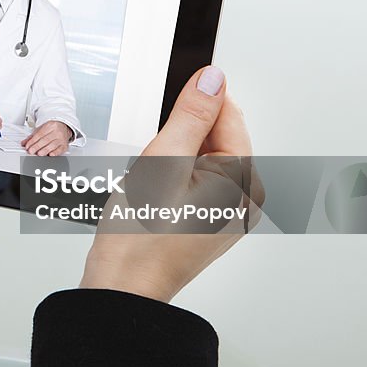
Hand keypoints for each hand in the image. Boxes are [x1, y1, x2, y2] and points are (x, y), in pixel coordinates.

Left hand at [21, 120, 72, 155]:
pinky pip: (60, 149)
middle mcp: (57, 131)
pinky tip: (50, 154)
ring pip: (53, 145)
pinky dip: (55, 152)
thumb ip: (32, 137)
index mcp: (50, 126)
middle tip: (31, 151)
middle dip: (37, 146)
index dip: (33, 141)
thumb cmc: (51, 129)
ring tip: (39, 154)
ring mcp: (62, 138)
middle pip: (46, 140)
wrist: (63, 127)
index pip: (40, 134)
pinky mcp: (65, 145)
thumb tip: (23, 143)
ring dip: (45, 150)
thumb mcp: (41, 130)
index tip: (28, 146)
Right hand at [79, 66, 263, 302]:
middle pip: (212, 137)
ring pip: (196, 158)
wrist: (123, 287)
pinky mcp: (207, 220)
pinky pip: (190, 180)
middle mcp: (243, 197)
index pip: (227, 115)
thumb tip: (213, 79)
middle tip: (153, 168)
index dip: (190, 109)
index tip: (166, 123)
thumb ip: (191, 115)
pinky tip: (152, 200)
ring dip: (169, 160)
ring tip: (151, 189)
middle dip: (176, 140)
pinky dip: (168, 179)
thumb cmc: (140, 238)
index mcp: (243, 180)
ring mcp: (226, 211)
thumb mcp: (163, 162)